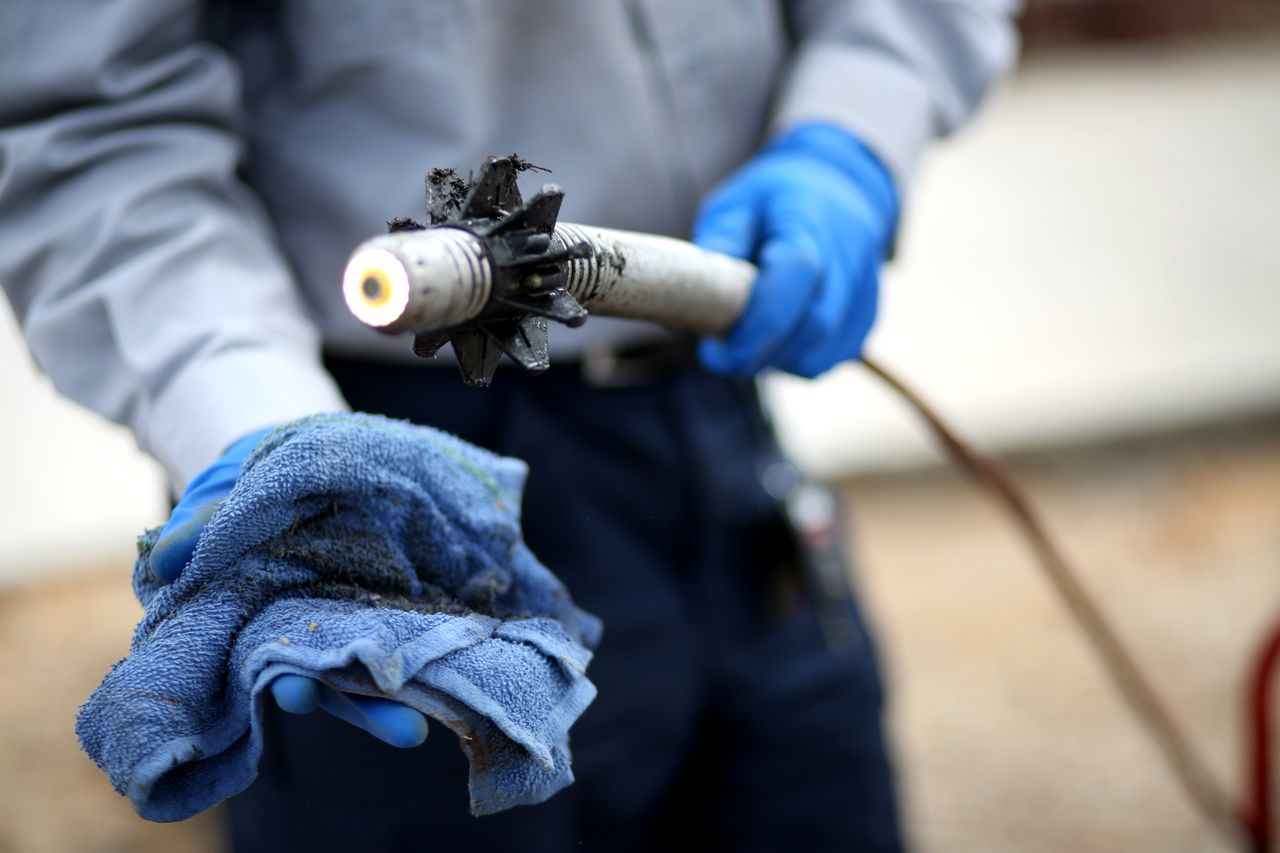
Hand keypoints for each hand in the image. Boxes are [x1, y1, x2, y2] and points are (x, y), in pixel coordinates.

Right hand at [151, 426, 427, 748]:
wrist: (301, 461)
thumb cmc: (248, 491)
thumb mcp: (224, 497)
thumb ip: (203, 525)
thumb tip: (166, 554)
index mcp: (266, 621)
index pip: (279, 666)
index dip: (293, 683)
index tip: (301, 695)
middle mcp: (316, 631)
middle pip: (346, 679)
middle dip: (372, 706)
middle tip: (410, 730)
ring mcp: (361, 613)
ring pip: (385, 660)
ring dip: (415, 685)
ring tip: (446, 713)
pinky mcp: (401, 590)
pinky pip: (422, 619)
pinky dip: (445, 636)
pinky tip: (476, 650)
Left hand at [693, 122, 898, 377]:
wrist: (839, 186)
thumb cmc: (778, 199)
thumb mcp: (738, 202)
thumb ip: (723, 239)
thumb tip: (700, 285)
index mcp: (811, 222)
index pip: (795, 276)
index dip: (756, 324)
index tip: (714, 353)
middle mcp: (847, 256)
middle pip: (813, 326)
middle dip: (762, 354)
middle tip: (722, 358)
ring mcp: (864, 289)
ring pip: (824, 351)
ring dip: (779, 360)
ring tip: (749, 345)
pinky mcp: (867, 314)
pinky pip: (835, 354)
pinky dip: (800, 360)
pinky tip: (777, 344)